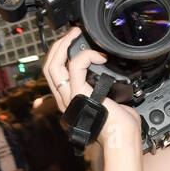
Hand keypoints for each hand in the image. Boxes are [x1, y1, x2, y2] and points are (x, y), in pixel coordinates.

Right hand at [42, 27, 140, 151]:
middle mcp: (64, 99)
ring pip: (53, 65)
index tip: (70, 43)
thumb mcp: (107, 103)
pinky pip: (75, 66)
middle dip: (58, 45)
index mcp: (69, 101)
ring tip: (75, 34)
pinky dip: (86, 55)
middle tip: (71, 33)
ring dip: (63, 44)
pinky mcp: (79, 93)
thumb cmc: (118, 125)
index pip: (53, 75)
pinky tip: (99, 56)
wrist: (121, 137)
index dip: (58, 56)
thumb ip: (103, 91)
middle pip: (48, 67)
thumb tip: (111, 79)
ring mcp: (69, 97)